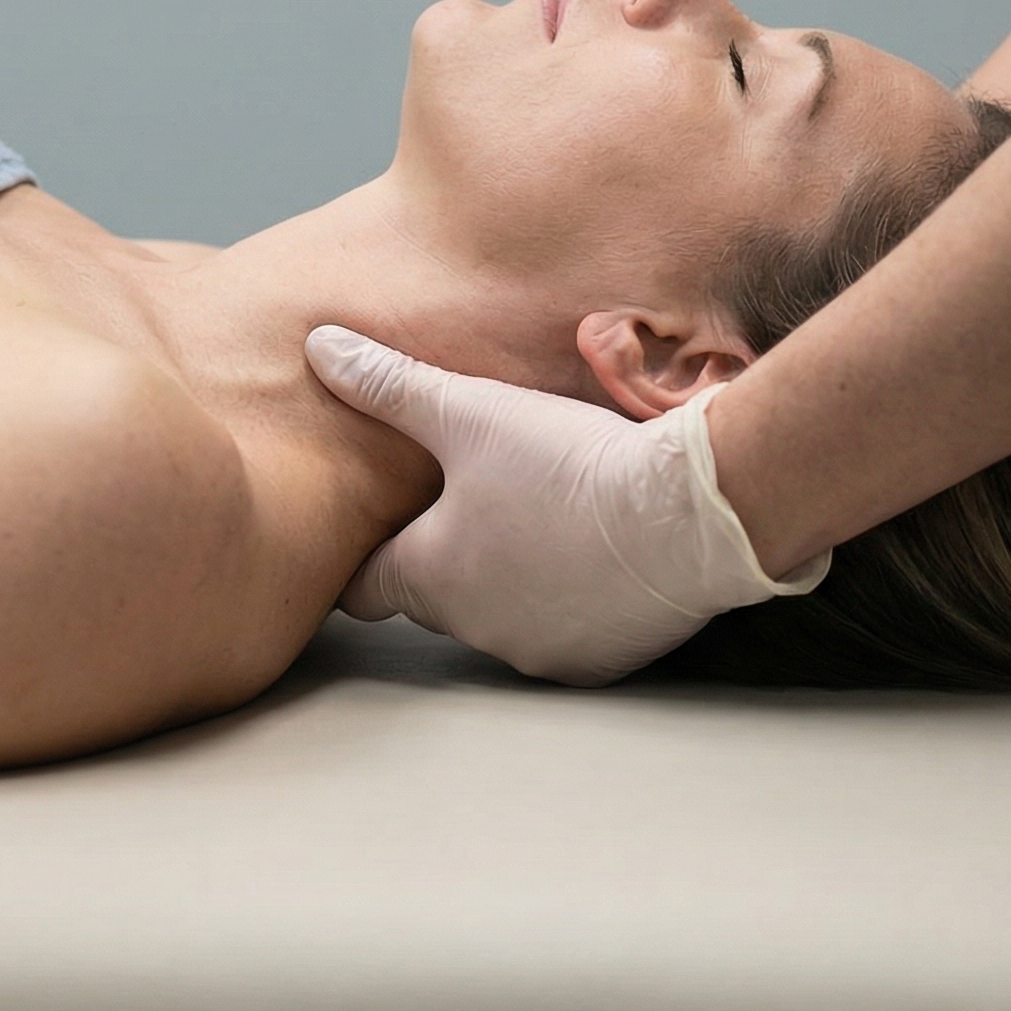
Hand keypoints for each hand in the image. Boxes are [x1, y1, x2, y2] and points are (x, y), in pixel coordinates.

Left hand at [305, 326, 828, 684]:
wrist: (689, 515)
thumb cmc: (571, 464)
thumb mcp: (472, 410)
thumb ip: (391, 385)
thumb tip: (320, 348)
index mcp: (431, 577)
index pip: (364, 587)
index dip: (368, 551)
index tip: (377, 527)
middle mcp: (476, 628)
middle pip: (437, 596)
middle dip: (448, 553)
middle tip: (476, 498)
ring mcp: (539, 652)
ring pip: (504, 614)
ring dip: (514, 576)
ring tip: (545, 515)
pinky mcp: (599, 663)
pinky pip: (568, 631)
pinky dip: (573, 598)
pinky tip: (595, 550)